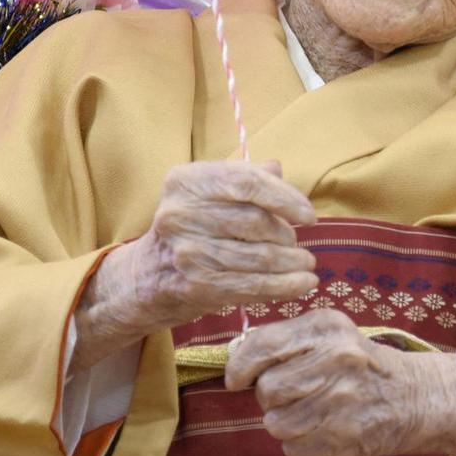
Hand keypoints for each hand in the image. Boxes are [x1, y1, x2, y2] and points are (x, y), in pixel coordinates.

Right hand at [72, 160, 317, 371]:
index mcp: (186, 181)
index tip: (309, 215)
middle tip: (299, 246)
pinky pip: (251, 285)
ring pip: (257, 255)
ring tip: (307, 266)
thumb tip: (277, 168)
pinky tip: (304, 286)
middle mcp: (180, 213)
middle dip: (286, 235)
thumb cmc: (188, 231)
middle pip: (255, 220)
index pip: (246, 181)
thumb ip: (243, 180)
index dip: (285, 197)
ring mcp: (186, 251)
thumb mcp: (207, 197)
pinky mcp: (195, 286)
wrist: (146, 278)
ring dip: (291, 264)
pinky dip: (284, 286)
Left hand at [225, 308, 455, 455]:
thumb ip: (284, 339)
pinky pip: (292, 447)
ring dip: (284, 421)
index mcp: (326, 328)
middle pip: (266, 389)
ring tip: (311, 409)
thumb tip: (234, 360)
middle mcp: (334, 360)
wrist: (416, 397)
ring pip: (275, 421)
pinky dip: (300, 442)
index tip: (235, 377)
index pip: (261, 346)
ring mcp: (340, 401)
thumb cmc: (361, 363)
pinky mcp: (343, 437)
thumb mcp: (330, 334)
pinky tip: (323, 427)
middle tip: (296, 390)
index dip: (239, 365)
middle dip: (271, 395)